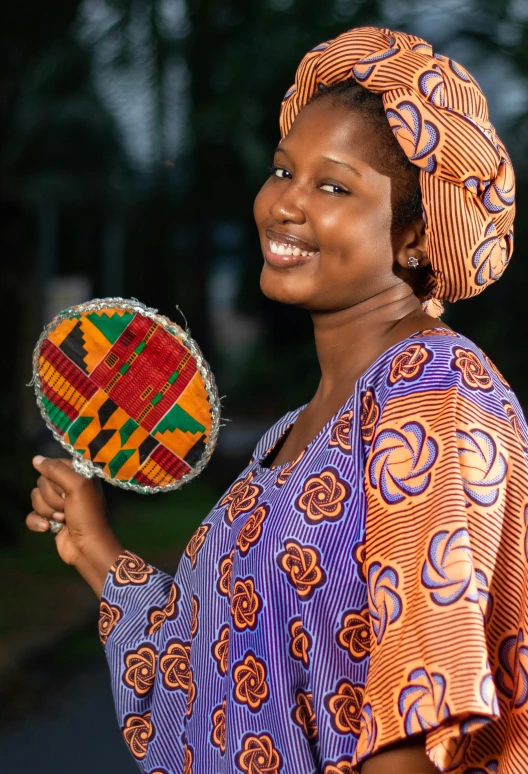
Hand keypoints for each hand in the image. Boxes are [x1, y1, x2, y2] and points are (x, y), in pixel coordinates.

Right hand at [27, 456, 123, 596]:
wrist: (87, 547)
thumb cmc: (87, 515)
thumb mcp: (77, 486)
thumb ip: (56, 469)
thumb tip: (36, 459)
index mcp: (79, 475)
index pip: (55, 465)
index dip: (56, 478)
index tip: (67, 488)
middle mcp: (69, 487)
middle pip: (42, 482)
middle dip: (52, 498)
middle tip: (67, 507)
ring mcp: (59, 504)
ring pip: (36, 498)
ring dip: (47, 511)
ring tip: (63, 519)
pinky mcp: (50, 519)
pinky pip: (32, 514)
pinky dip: (38, 522)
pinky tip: (48, 529)